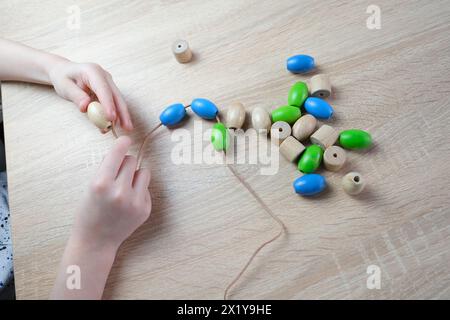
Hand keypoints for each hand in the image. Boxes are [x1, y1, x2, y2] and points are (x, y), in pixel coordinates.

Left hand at [48, 59, 133, 130]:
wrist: (65, 72)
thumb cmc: (63, 78)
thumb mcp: (64, 86)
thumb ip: (76, 96)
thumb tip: (85, 107)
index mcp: (93, 71)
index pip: (103, 89)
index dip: (108, 104)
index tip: (111, 118)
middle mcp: (104, 76)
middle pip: (117, 96)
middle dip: (123, 112)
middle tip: (127, 127)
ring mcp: (108, 83)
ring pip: (118, 101)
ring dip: (120, 116)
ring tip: (122, 130)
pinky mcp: (109, 91)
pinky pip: (113, 104)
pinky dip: (113, 115)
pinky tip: (111, 126)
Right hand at [73, 136, 150, 250]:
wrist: (96, 241)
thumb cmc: (89, 211)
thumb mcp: (90, 186)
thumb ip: (106, 169)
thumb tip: (121, 150)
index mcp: (101, 184)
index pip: (118, 153)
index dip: (122, 144)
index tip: (125, 140)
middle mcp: (119, 192)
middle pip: (131, 160)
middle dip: (124, 164)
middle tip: (116, 175)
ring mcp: (134, 202)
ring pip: (143, 172)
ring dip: (135, 175)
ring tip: (124, 187)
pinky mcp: (144, 210)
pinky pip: (146, 188)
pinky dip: (138, 190)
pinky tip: (127, 203)